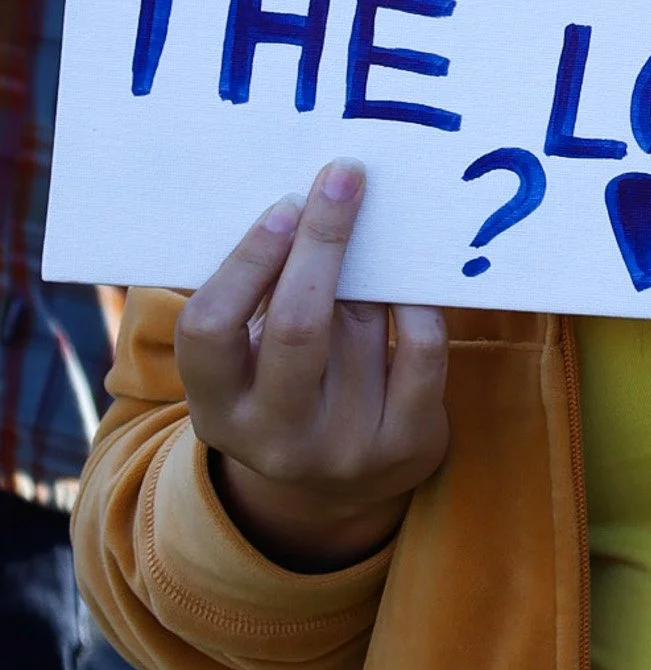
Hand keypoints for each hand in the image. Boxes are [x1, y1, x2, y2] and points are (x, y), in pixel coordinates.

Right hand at [172, 160, 447, 571]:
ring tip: (374, 234)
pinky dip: (419, 303)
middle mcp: (274, 436)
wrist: (340, 490)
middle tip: (343, 179)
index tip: (285, 204)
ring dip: (371, 269)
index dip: (248, 261)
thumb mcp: (249, 365)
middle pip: (296, 326)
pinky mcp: (406, 443)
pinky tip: (415, 278)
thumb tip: (300, 202)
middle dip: (321, 243)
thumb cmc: (286, 391)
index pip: (210, 329)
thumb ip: (258, 300)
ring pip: (362, 328)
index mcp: (216, 409)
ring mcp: (343, 447)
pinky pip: (421, 351)